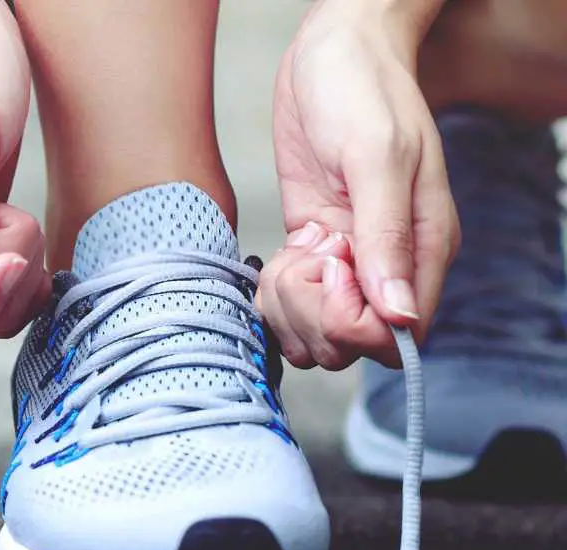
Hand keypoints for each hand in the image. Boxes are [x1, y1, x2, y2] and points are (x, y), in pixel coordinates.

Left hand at [261, 0, 459, 368]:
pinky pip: (291, 303)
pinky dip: (275, 290)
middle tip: (307, 253)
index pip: (396, 336)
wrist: (330, 55)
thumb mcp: (376, 156)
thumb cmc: (362, 93)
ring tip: (294, 251)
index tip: (330, 264)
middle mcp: (388, 265)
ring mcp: (347, 262)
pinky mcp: (312, 251)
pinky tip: (282, 250)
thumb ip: (386, 236)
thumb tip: (397, 316)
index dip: (351, 321)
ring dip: (289, 304)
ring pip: (315, 332)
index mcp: (424, 249)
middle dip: (312, 312)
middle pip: (349, 344)